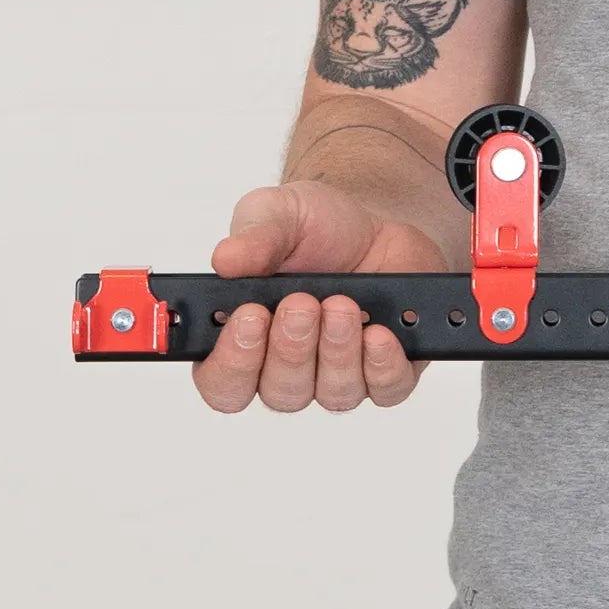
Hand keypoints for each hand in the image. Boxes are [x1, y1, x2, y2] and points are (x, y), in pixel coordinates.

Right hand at [191, 181, 446, 412]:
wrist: (376, 229)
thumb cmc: (317, 230)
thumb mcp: (278, 215)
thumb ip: (252, 238)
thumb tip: (225, 261)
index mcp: (242, 339)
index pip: (222, 383)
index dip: (231, 363)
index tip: (249, 318)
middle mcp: (286, 368)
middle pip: (280, 393)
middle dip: (290, 348)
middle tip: (301, 303)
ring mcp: (338, 375)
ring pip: (332, 393)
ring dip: (336, 350)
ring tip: (342, 304)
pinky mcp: (386, 373)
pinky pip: (386, 389)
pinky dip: (382, 364)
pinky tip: (379, 333)